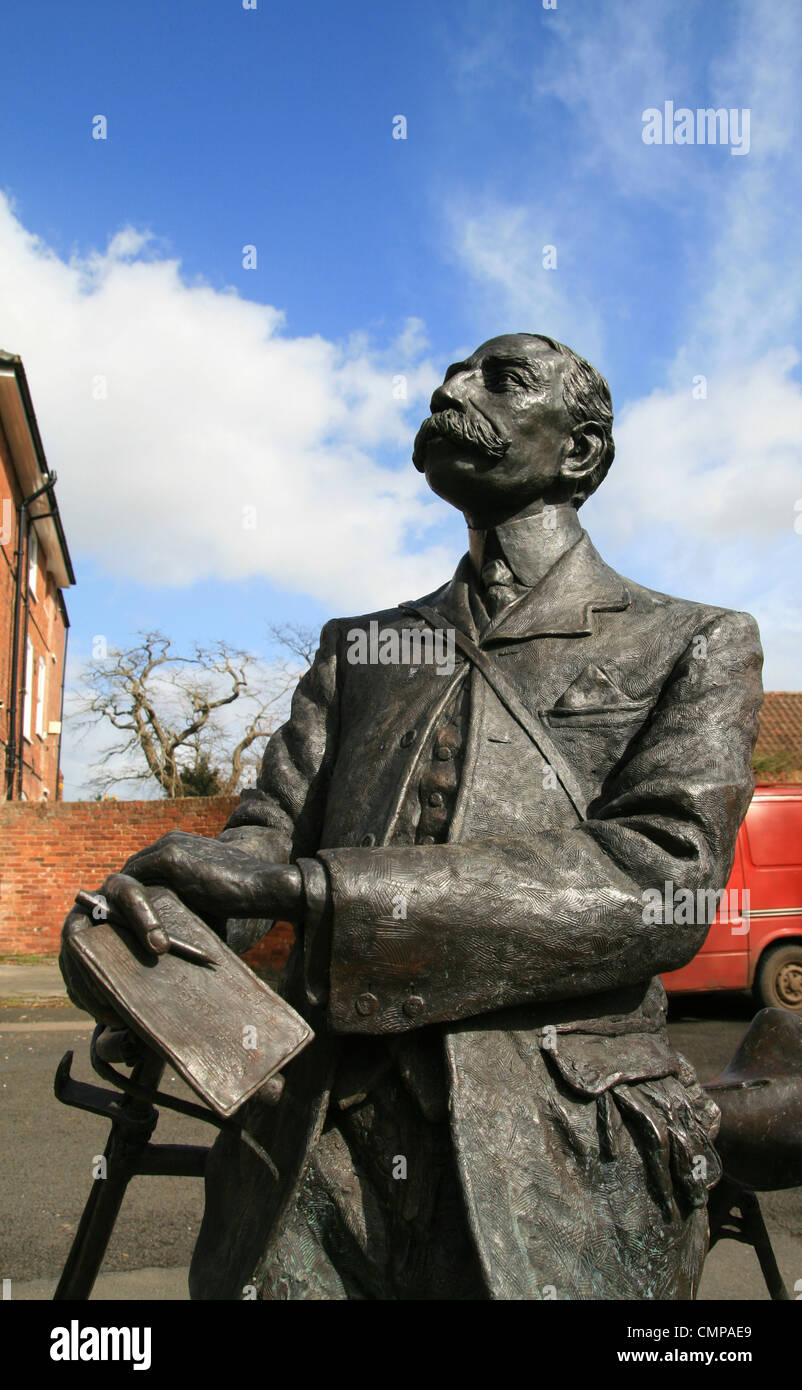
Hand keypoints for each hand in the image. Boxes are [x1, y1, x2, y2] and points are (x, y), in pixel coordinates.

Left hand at [71, 831, 301, 958]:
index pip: (141, 871)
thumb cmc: (243, 899)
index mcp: (179, 849)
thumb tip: (159, 939)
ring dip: (117, 904)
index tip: (123, 924)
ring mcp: (169, 848)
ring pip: (128, 877)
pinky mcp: (172, 858)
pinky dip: (126, 904)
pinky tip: (120, 927)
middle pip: (129, 873)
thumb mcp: (204, 898)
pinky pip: (136, 881)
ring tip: (108, 934)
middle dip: (118, 901)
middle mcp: (170, 842)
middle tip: (107, 931)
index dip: (130, 897)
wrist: (265, 884)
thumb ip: (180, 905)